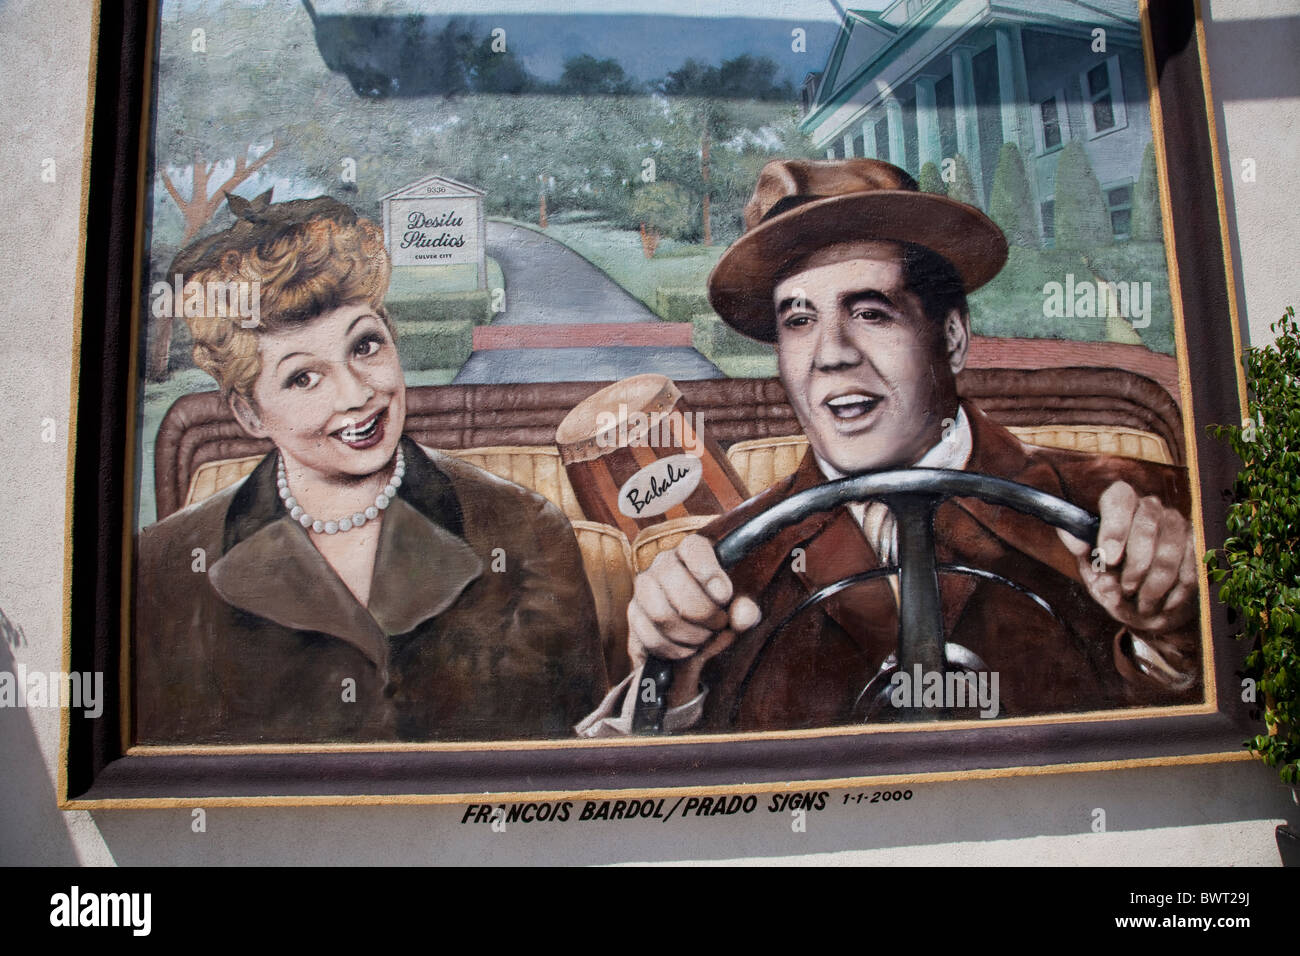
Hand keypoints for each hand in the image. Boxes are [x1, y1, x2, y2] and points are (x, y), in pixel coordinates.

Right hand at [629, 534, 761, 706]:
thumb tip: (744, 615)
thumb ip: (745, 611)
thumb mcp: (739, 612)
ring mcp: (644, 588)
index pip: (694, 548)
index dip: (709, 573)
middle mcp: (664, 563)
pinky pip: (650, 636)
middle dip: (704, 615)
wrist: (694, 642)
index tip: (724, 596)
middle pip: (679, 588)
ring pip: (662, 614)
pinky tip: (687, 650)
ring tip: (704, 638)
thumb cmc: (720, 615)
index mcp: (693, 551)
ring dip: (690, 635)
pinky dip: (674, 650)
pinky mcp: (634, 615)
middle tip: (719, 625)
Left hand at [1057, 481, 1197, 632]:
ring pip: (1170, 549)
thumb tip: (1078, 542)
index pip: (1119, 497)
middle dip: (1135, 563)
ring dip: (1155, 583)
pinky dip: (1176, 591)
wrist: (1150, 608)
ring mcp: (1177, 523)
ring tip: (1143, 603)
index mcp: (1119, 506)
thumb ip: (1083, 557)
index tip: (1108, 558)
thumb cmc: (1115, 584)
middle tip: (1127, 588)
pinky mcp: (1199, 544)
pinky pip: (1191, 566)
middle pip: (1147, 523)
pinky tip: (1165, 604)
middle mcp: (1150, 508)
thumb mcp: (1093, 574)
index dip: (1114, 527)